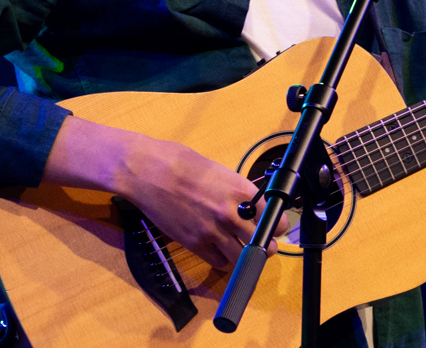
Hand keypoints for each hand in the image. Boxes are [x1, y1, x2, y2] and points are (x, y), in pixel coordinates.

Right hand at [42, 117, 289, 268]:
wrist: (148, 171)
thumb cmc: (180, 163)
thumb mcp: (219, 170)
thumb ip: (236, 190)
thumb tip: (249, 202)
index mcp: (240, 190)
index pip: (273, 217)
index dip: (278, 225)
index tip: (276, 227)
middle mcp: (231, 213)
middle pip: (262, 244)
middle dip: (266, 246)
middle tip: (264, 245)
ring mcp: (212, 231)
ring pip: (241, 259)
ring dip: (246, 258)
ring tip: (244, 253)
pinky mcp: (194, 243)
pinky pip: (217, 262)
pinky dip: (222, 260)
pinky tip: (220, 252)